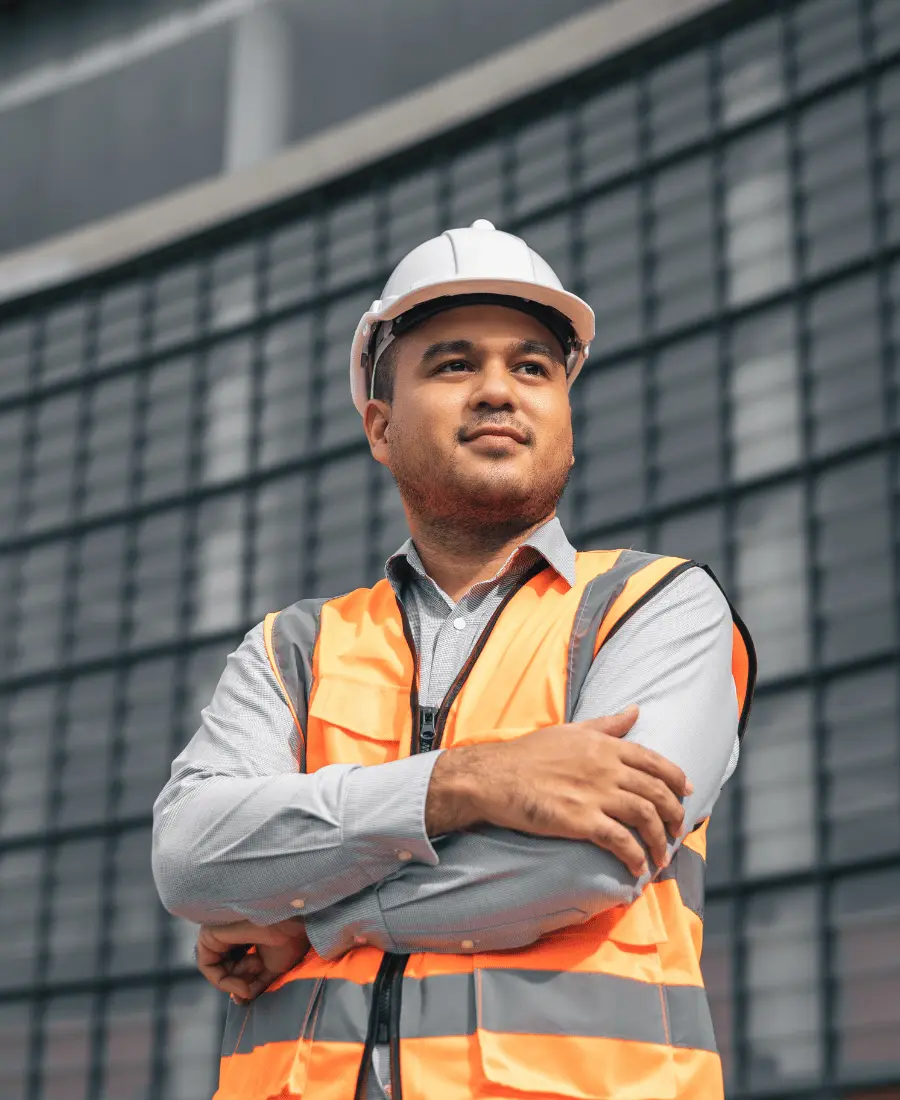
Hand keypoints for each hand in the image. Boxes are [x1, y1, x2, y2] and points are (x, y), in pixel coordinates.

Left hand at [195, 918, 309, 1004]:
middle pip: (224, 966)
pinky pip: (207, 966)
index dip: (241, 982)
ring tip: (249, 984)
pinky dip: (221, 981)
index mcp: (244, 933)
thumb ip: (255, 982)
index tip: (250, 992)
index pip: (233, 964)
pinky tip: (241, 985)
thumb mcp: (272, 966)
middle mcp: (228, 930)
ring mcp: (218, 930)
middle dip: (239, 981)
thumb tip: (239, 999)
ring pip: (215, 968)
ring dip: (233, 981)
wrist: (292, 924)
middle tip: (250, 989)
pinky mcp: (209, 934)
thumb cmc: (289, 938)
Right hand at [426, 706, 691, 876]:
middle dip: (674, 815)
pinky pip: (620, 841)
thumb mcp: (571, 730)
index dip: (677, 780)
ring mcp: (594, 794)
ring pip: (645, 818)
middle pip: (657, 792)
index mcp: (605, 745)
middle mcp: (606, 767)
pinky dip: (635, 857)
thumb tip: (635, 710)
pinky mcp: (580, 820)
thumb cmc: (529, 753)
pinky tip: (637, 868)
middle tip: (677, 831)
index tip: (687, 794)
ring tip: (661, 857)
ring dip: (659, 842)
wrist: (494, 776)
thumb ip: (607, 724)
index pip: (655, 761)